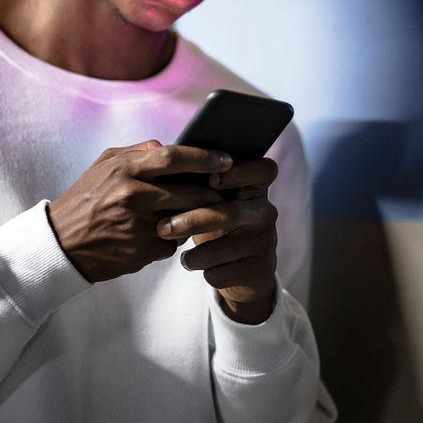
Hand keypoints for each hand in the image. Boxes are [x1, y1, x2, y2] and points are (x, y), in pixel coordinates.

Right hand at [48, 140, 231, 282]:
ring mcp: (139, 226)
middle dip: (213, 192)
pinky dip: (173, 238)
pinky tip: (161, 233)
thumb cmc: (86, 198)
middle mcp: (133, 196)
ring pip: (186, 219)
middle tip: (225, 190)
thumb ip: (137, 152)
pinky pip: (173, 243)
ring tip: (196, 210)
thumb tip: (167, 146)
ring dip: (195, 216)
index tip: (226, 160)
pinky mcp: (143, 252)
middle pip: (190, 192)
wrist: (61, 243)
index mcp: (125, 170)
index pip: (174, 157)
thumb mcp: (104, 165)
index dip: (204, 158)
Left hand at [156, 158, 278, 324]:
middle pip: (232, 213)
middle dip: (193, 220)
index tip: (212, 179)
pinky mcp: (260, 269)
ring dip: (194, 254)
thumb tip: (157, 151)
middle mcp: (265, 211)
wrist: (237, 268)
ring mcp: (266, 241)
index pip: (264, 169)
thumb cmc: (215, 221)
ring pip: (224, 248)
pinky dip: (203, 270)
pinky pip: (223, 271)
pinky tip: (195, 265)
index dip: (241, 172)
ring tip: (179, 255)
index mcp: (255, 187)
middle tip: (162, 227)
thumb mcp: (211, 199)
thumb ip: (195, 179)